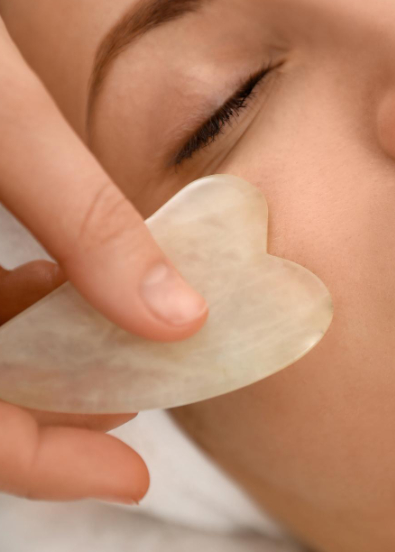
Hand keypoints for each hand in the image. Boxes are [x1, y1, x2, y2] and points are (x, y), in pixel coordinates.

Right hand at [0, 14, 207, 501]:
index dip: (41, 461)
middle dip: (59, 406)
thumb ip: (83, 217)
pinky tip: (61, 282)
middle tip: (142, 400)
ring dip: (47, 355)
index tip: (130, 473)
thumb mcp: (0, 118)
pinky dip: (13, 306)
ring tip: (126, 344)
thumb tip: (179, 315)